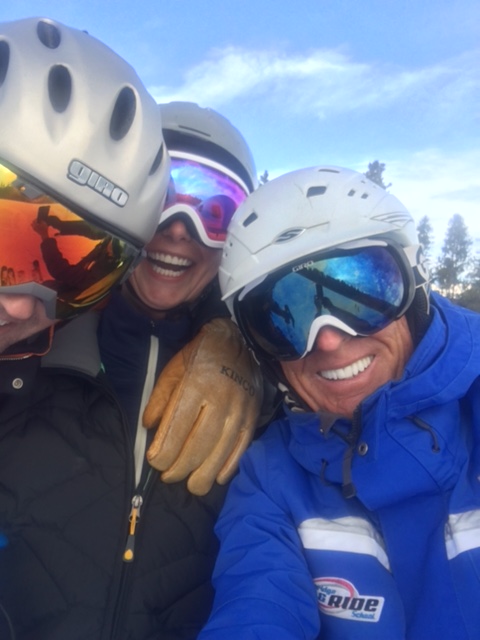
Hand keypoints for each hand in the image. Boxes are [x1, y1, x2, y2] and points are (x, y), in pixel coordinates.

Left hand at [143, 317, 263, 495]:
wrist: (235, 341)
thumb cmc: (198, 357)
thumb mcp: (172, 370)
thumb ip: (160, 399)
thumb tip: (149, 428)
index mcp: (196, 385)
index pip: (177, 428)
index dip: (163, 451)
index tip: (154, 461)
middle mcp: (220, 399)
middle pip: (199, 444)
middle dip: (181, 467)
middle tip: (169, 477)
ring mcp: (239, 408)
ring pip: (221, 450)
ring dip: (204, 474)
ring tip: (192, 486)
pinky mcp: (252, 415)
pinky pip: (242, 446)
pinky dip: (229, 466)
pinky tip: (217, 478)